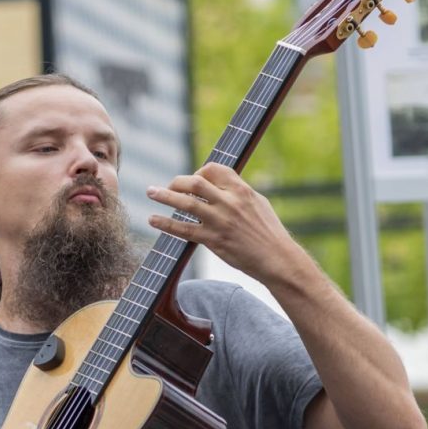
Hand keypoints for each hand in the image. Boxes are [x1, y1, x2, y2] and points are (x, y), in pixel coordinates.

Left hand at [146, 163, 302, 282]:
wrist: (277, 259)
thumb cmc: (269, 232)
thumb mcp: (258, 203)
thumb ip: (237, 191)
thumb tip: (220, 184)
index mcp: (241, 190)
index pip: (213, 169)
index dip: (199, 172)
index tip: (193, 181)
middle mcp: (229, 202)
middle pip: (194, 182)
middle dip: (176, 181)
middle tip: (166, 186)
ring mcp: (219, 221)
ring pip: (185, 203)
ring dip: (164, 196)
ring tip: (150, 192)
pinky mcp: (213, 240)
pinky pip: (183, 229)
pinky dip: (166, 223)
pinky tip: (153, 220)